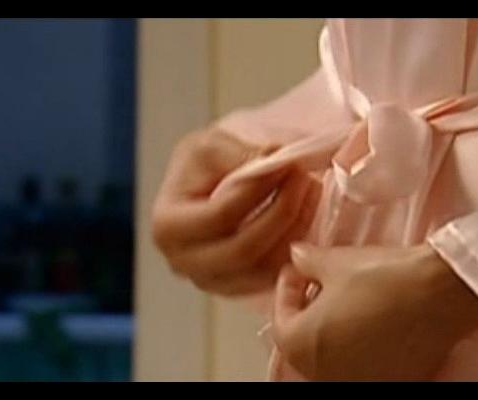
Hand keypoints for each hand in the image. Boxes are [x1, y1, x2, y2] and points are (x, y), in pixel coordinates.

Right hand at [152, 127, 319, 295]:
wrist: (203, 186)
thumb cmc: (203, 165)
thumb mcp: (211, 146)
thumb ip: (241, 154)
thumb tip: (278, 160)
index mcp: (167, 226)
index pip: (221, 214)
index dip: (259, 190)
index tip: (288, 164)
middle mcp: (182, 262)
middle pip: (244, 249)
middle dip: (283, 211)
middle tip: (306, 178)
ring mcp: (209, 281)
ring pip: (263, 268)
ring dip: (296, 228)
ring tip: (311, 191)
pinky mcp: (235, 288)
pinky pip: (272, 278)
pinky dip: (296, 248)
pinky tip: (305, 215)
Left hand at [273, 243, 477, 380]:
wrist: (441, 294)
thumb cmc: (384, 278)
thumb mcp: (334, 261)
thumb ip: (305, 262)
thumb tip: (298, 257)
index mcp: (300, 346)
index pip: (281, 319)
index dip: (288, 289)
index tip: (298, 270)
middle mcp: (324, 374)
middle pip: (305, 343)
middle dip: (310, 312)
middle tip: (321, 285)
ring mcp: (359, 382)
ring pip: (334, 356)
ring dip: (334, 331)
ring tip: (349, 301)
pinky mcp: (392, 382)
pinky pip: (364, 364)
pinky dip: (361, 346)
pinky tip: (374, 320)